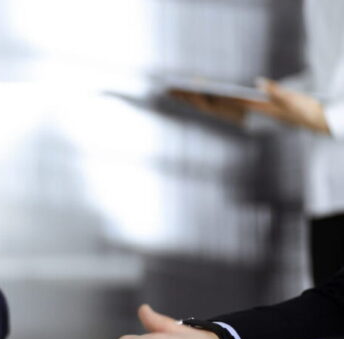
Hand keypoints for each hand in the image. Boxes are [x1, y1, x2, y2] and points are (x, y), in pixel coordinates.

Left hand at [169, 80, 330, 133]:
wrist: (303, 120)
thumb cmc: (296, 108)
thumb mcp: (289, 98)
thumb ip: (275, 90)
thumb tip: (260, 82)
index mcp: (247, 111)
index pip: (220, 104)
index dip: (203, 96)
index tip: (189, 87)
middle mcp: (238, 116)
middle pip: (207, 106)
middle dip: (189, 97)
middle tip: (169, 88)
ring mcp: (236, 115)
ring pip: (208, 108)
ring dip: (190, 100)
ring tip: (173, 90)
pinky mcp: (237, 113)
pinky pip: (213, 107)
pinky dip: (200, 100)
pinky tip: (190, 94)